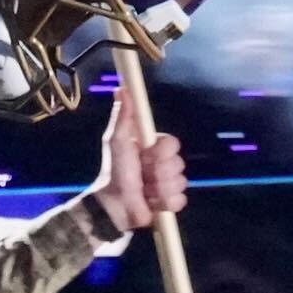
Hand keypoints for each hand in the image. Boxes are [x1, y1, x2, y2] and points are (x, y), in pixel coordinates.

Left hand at [85, 72, 186, 244]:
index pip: (173, 144)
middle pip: (179, 165)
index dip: (161, 152)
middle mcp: (165, 164)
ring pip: (179, 183)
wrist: (113, 204)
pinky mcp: (171, 203)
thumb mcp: (117, 141)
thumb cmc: (114, 170)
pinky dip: (163, 203)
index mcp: (155, 148)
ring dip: (158, 189)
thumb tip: (122, 88)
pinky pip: (179, 201)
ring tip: (143, 190)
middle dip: (157, 172)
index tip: (146, 155)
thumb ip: (124, 116)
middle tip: (142, 176)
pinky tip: (150, 203)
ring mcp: (169, 184)